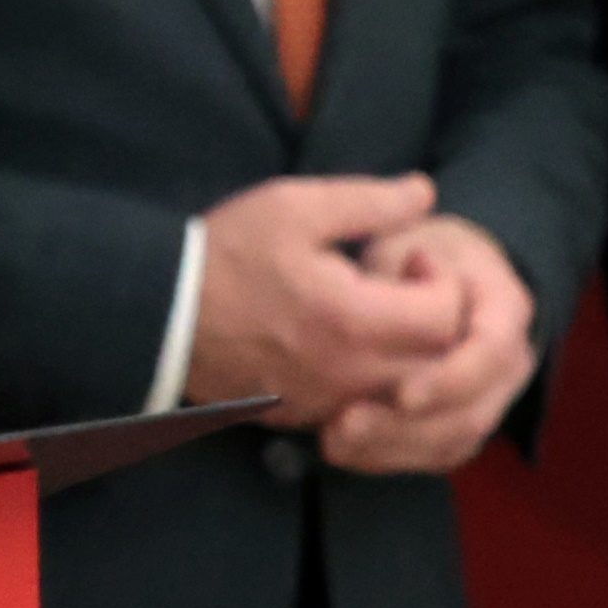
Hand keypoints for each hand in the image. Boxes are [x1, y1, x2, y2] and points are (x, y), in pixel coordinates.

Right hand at [183, 175, 464, 425]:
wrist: (161, 313)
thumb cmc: (227, 254)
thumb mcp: (293, 207)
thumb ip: (369, 201)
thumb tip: (426, 191)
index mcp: (353, 320)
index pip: (447, 316)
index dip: (442, 281)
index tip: (408, 260)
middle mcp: (350, 374)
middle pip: (437, 360)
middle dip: (433, 319)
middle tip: (398, 286)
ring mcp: (329, 403)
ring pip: (406, 390)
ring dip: (407, 352)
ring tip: (372, 314)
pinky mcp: (308, 417)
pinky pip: (367, 407)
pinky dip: (372, 378)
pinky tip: (339, 343)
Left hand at [318, 215, 537, 475]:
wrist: (425, 270)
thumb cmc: (411, 248)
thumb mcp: (404, 235)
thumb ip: (404, 250)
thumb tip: (412, 249)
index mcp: (504, 306)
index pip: (492, 351)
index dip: (451, 377)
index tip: (402, 394)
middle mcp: (506, 360)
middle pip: (475, 410)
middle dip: (412, 426)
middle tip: (347, 424)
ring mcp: (487, 395)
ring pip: (455, 439)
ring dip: (395, 447)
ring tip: (333, 439)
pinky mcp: (459, 418)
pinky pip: (435, 452)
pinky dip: (391, 457)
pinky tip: (341, 449)